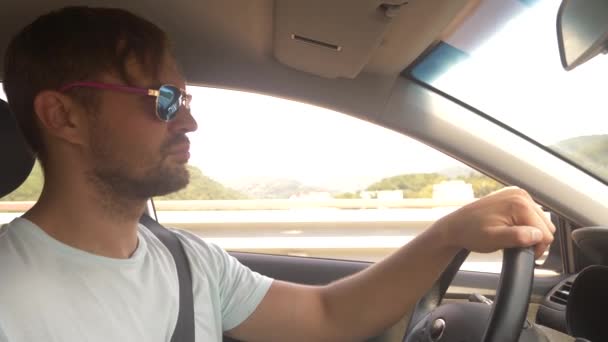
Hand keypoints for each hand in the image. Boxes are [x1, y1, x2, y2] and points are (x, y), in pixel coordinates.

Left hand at [433, 187, 554, 258]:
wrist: (456, 226)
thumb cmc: (471, 232)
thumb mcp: (494, 239)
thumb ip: (518, 237)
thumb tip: (537, 235)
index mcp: (519, 203)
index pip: (546, 232)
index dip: (536, 247)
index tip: (520, 251)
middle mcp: (521, 195)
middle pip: (546, 226)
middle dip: (534, 239)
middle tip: (514, 245)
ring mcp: (517, 194)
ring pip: (540, 221)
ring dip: (529, 232)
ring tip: (511, 237)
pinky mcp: (513, 197)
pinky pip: (531, 215)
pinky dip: (524, 225)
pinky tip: (511, 229)